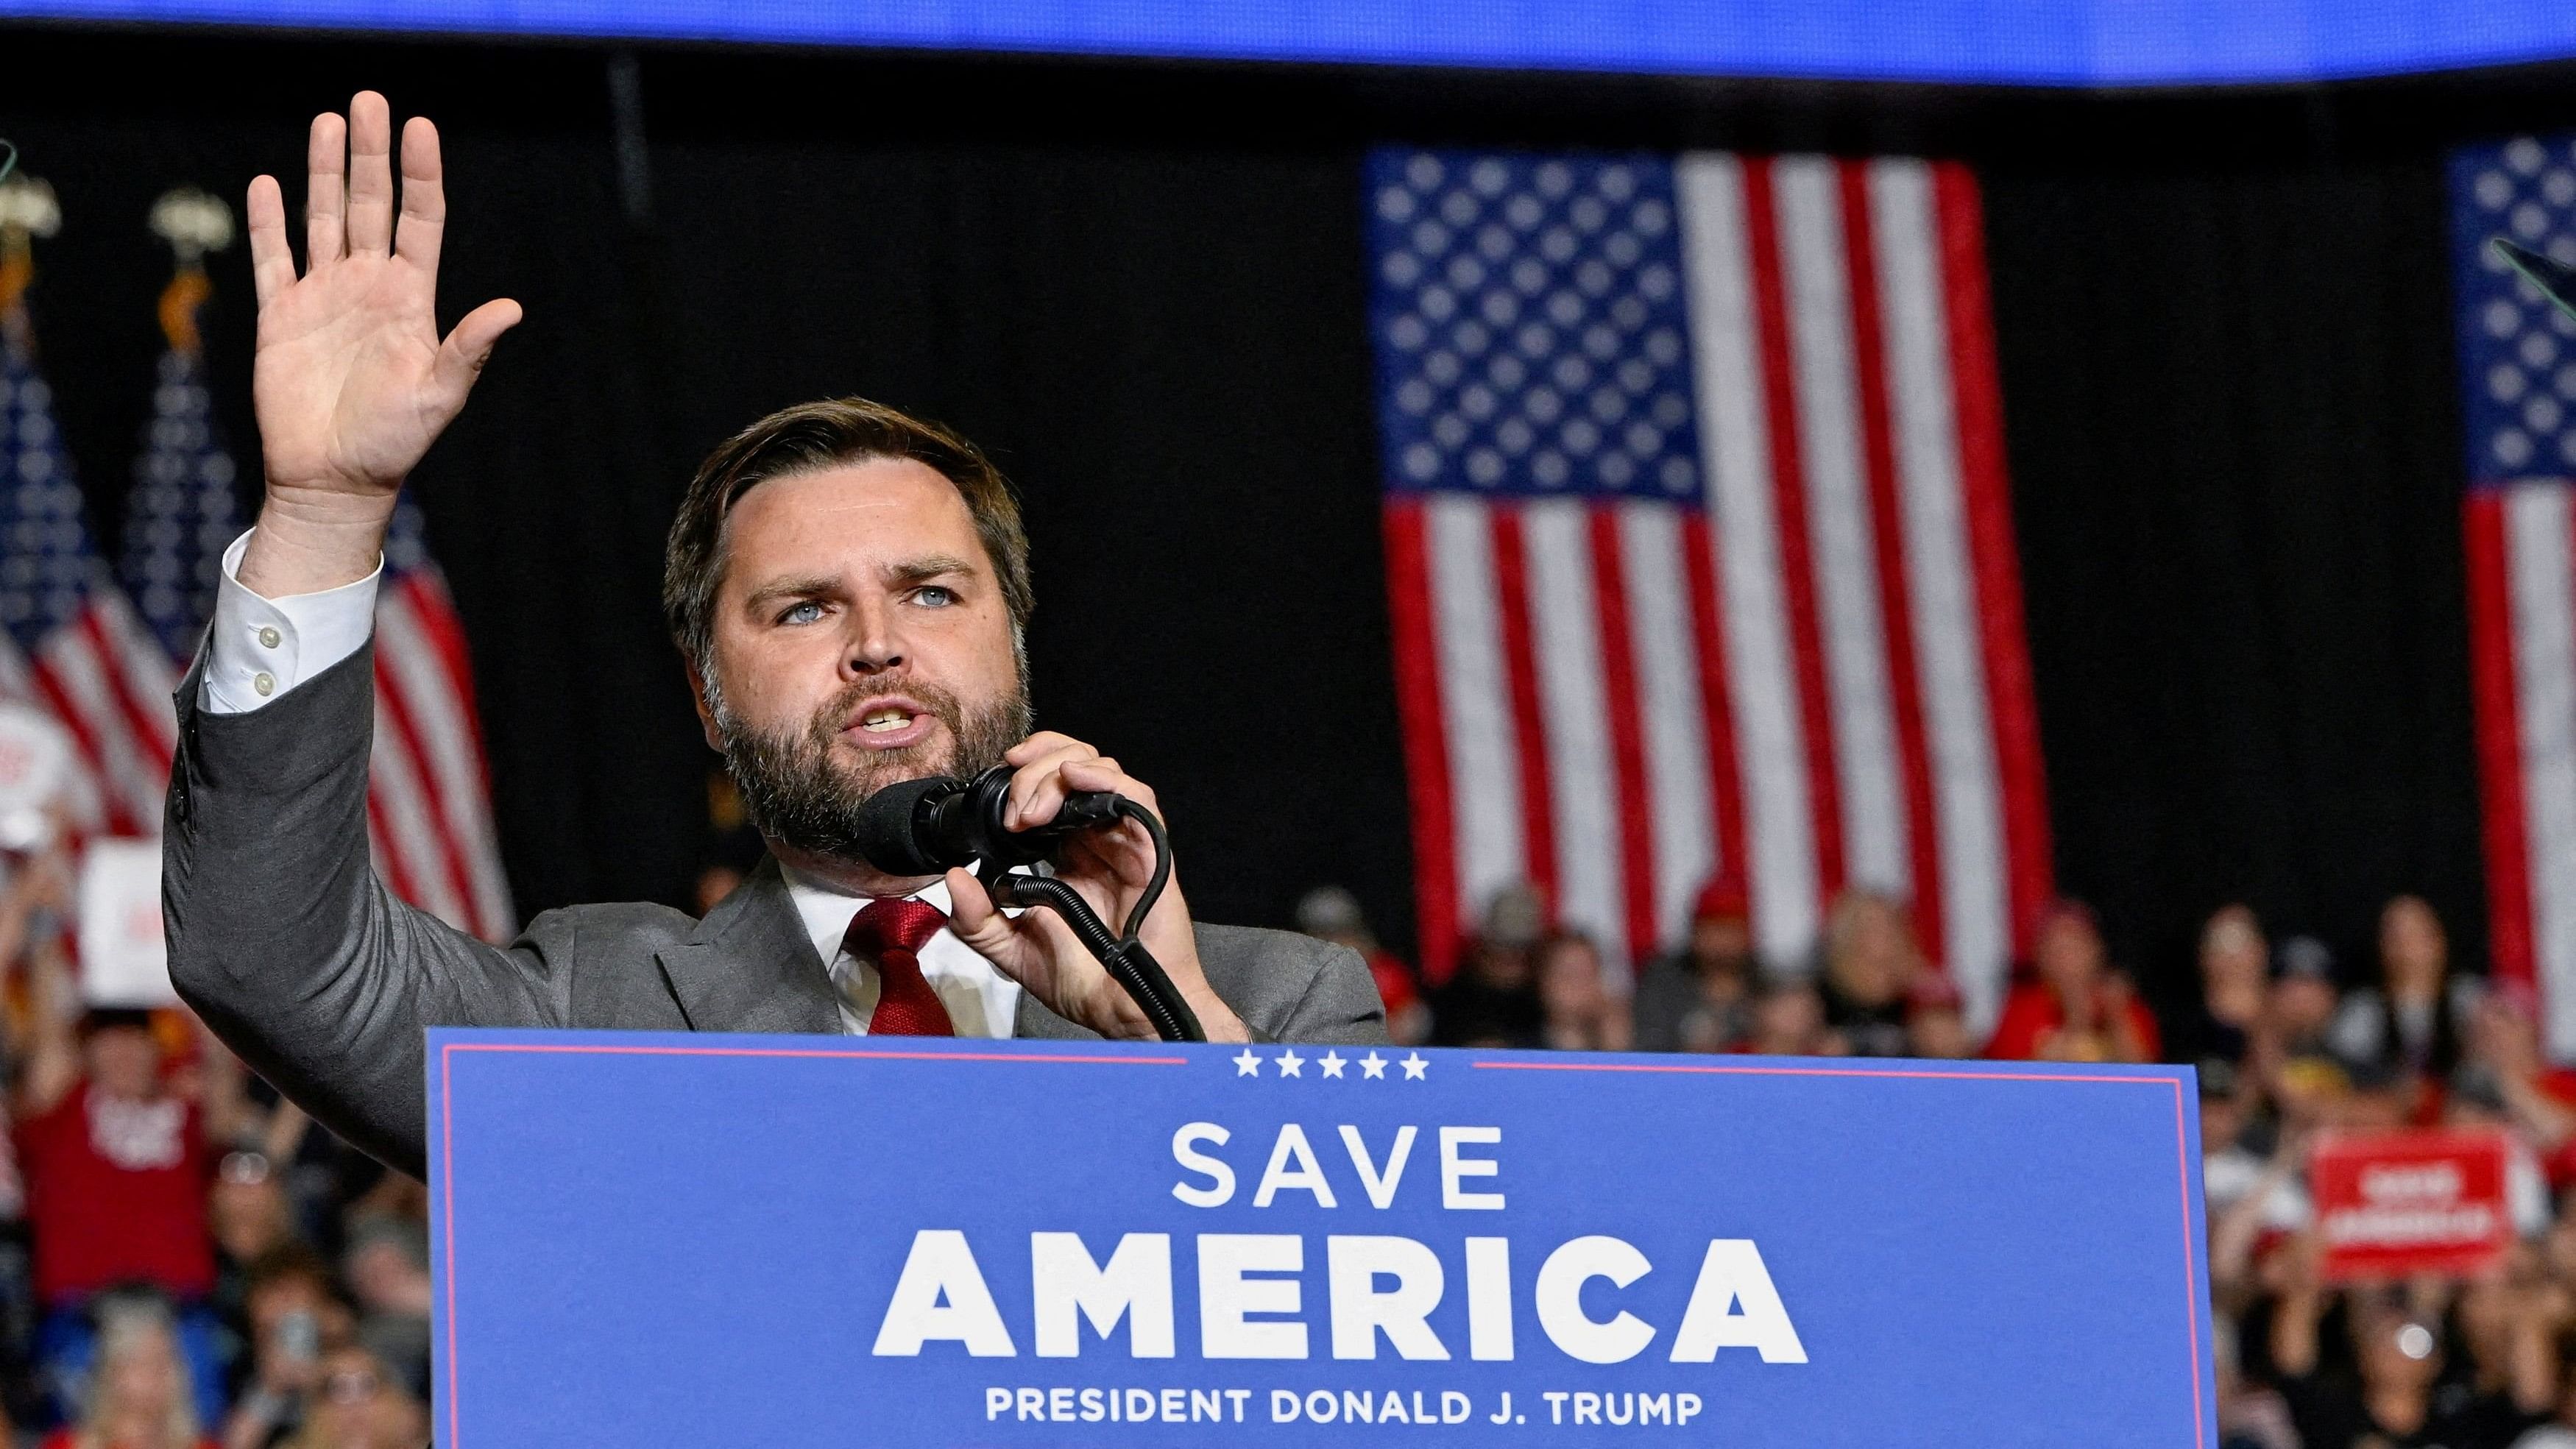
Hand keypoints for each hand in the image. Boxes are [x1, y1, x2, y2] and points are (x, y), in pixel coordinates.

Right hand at [240, 92, 519, 595]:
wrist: (334, 479)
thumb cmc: (394, 443)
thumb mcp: (440, 394)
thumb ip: (468, 347)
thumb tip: (512, 308)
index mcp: (412, 300)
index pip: (420, 221)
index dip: (420, 176)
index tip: (421, 129)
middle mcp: (369, 288)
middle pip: (371, 206)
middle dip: (370, 155)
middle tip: (368, 100)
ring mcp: (324, 297)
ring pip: (324, 219)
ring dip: (325, 172)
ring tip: (327, 121)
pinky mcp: (280, 316)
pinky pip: (273, 259)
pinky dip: (269, 222)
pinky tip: (268, 184)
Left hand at [945, 734, 1248, 1042]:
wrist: (1122, 1011)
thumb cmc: (1082, 983)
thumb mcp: (1010, 950)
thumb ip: (976, 919)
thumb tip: (952, 878)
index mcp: (1067, 853)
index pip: (1049, 786)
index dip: (1023, 771)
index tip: (993, 783)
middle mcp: (1096, 839)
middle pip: (1072, 764)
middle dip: (1034, 768)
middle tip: (1013, 808)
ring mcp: (1124, 841)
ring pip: (1099, 770)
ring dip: (1057, 773)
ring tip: (1031, 812)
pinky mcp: (1149, 849)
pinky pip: (1137, 796)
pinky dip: (1103, 777)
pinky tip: (1072, 779)